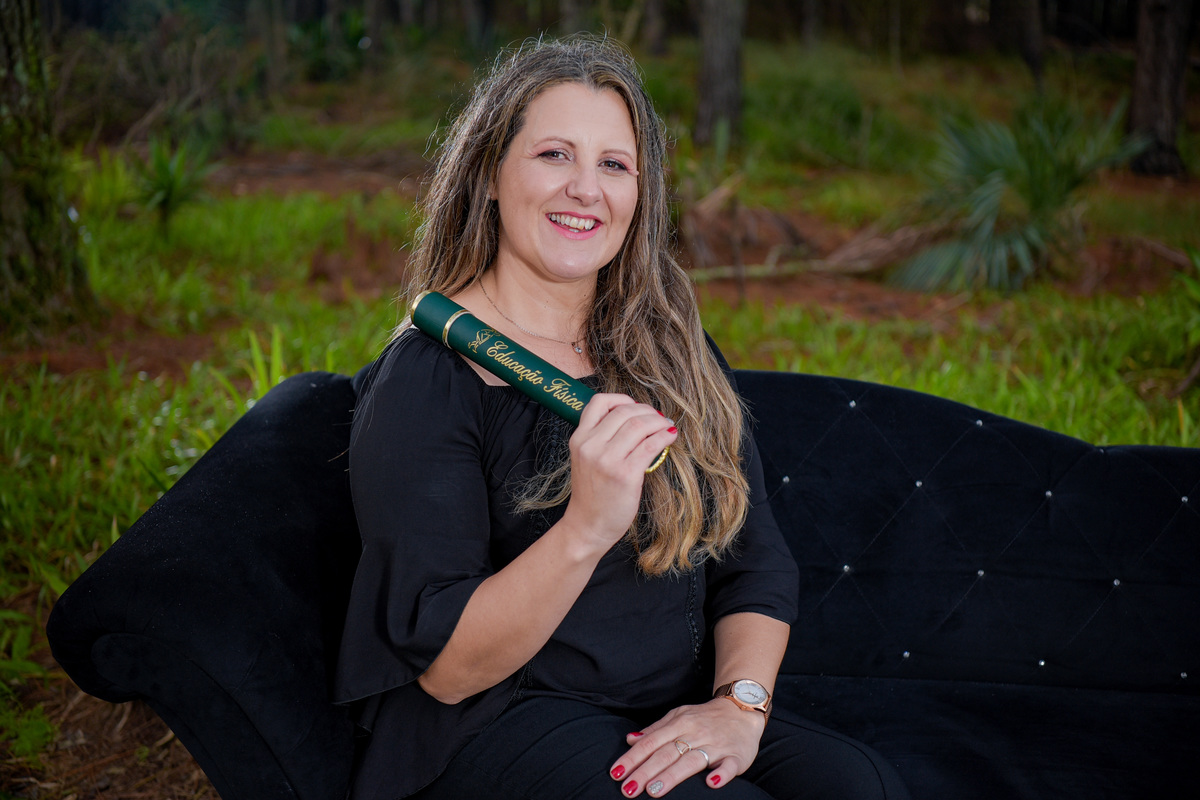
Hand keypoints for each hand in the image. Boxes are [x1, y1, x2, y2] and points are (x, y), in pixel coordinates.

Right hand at [559, 394, 677, 552]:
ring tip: (667, 427)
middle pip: (625, 412)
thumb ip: (601, 438)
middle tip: (659, 419)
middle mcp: (591, 446)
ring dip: (659, 423)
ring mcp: (607, 460)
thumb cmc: (592, 493)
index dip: (623, 399)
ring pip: (639, 425)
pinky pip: (650, 446)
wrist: (588, 525)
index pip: (599, 402)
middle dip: (648, 411)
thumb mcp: (586, 459)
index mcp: (579, 439)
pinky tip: (670, 438)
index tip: (637, 407)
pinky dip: (664, 438)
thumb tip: (636, 417)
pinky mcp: (625, 475)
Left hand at [609, 698, 765, 796]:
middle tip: (628, 789)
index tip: (616, 773)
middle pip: (666, 754)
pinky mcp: (736, 756)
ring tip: (654, 791)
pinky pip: (729, 766)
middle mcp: (695, 733)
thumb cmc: (706, 717)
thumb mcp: (679, 716)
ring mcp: (716, 745)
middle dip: (645, 771)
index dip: (633, 758)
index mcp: (679, 724)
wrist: (742, 708)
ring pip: (692, 761)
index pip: (651, 742)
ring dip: (672, 776)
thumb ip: (655, 729)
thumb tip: (630, 738)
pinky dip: (721, 774)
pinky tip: (711, 783)